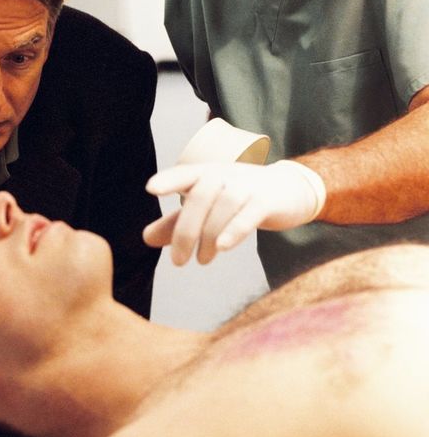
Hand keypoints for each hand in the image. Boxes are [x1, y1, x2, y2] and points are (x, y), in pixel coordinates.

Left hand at [143, 160, 325, 264]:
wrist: (290, 190)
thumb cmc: (241, 197)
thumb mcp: (207, 206)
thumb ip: (177, 222)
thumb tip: (145, 238)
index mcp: (206, 174)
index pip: (185, 174)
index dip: (168, 180)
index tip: (151, 189)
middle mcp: (225, 175)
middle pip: (200, 198)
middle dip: (185, 231)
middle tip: (178, 261)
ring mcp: (247, 186)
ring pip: (222, 208)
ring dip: (208, 237)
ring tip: (203, 260)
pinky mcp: (266, 201)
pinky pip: (248, 214)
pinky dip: (234, 230)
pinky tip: (222, 248)